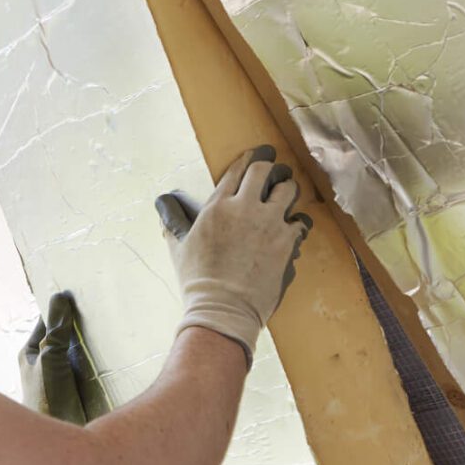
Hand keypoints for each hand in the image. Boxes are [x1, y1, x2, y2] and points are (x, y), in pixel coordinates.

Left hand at [18, 291, 105, 424]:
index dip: (61, 308)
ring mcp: (63, 375)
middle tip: (101, 308)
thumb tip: (60, 297)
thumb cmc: (46, 397)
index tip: (79, 293)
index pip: (47, 322)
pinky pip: (90, 367)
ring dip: (92, 344)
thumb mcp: (50, 357)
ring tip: (112, 328)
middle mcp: (46, 362)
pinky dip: (100, 360)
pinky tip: (115, 355)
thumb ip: (57, 329)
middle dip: (80, 325)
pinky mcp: (79, 388)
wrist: (60, 435)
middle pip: (64, 336)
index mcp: (30, 352)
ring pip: (79, 351)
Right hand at [155, 144, 312, 365]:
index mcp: (218, 205)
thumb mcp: (178, 245)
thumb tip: (162, 201)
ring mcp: (269, 223)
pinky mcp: (287, 242)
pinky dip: (298, 223)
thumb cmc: (198, 279)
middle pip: (266, 170)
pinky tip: (294, 229)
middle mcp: (246, 208)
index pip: (239, 168)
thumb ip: (173, 217)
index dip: (251, 158)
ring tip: (286, 197)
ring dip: (288, 191)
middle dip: (273, 168)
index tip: (259, 155)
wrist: (223, 308)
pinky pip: (301, 221)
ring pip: (289, 190)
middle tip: (276, 173)